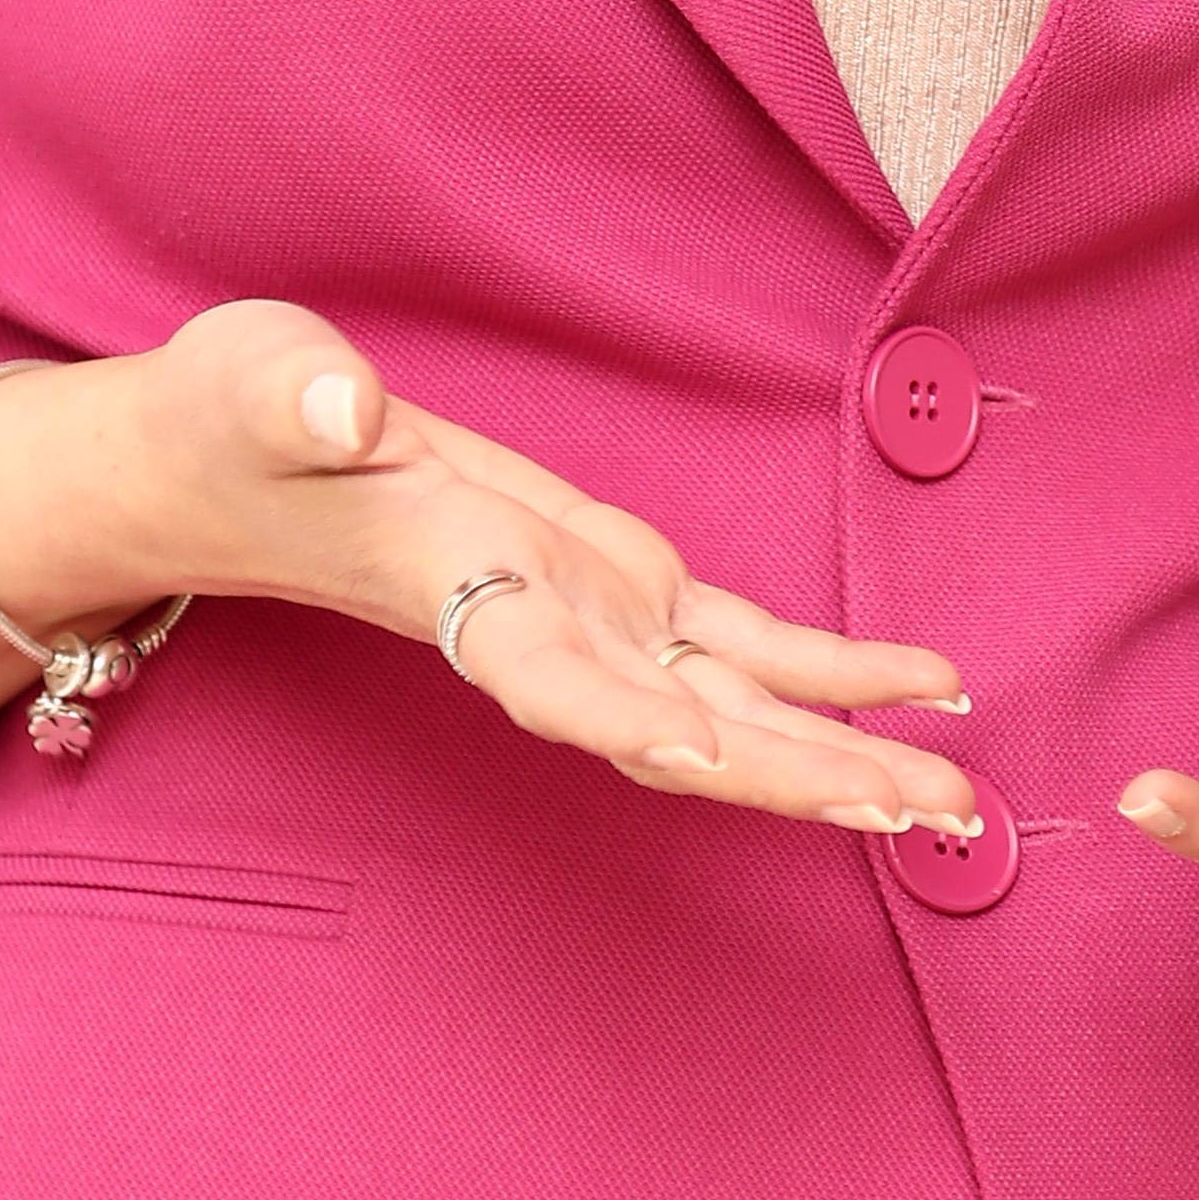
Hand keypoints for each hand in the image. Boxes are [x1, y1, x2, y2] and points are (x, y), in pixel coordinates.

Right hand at [101, 303, 986, 841]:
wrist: (239, 461)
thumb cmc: (241, 421)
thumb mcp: (257, 383)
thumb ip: (297, 400)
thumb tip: (339, 411)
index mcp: (455, 592)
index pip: (547, 674)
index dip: (624, 716)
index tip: (704, 755)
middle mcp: (541, 633)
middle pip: (682, 732)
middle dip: (799, 778)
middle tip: (927, 817)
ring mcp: (590, 619)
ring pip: (733, 711)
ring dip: (845, 754)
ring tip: (959, 795)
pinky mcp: (621, 584)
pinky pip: (745, 646)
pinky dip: (835, 670)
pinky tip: (924, 687)